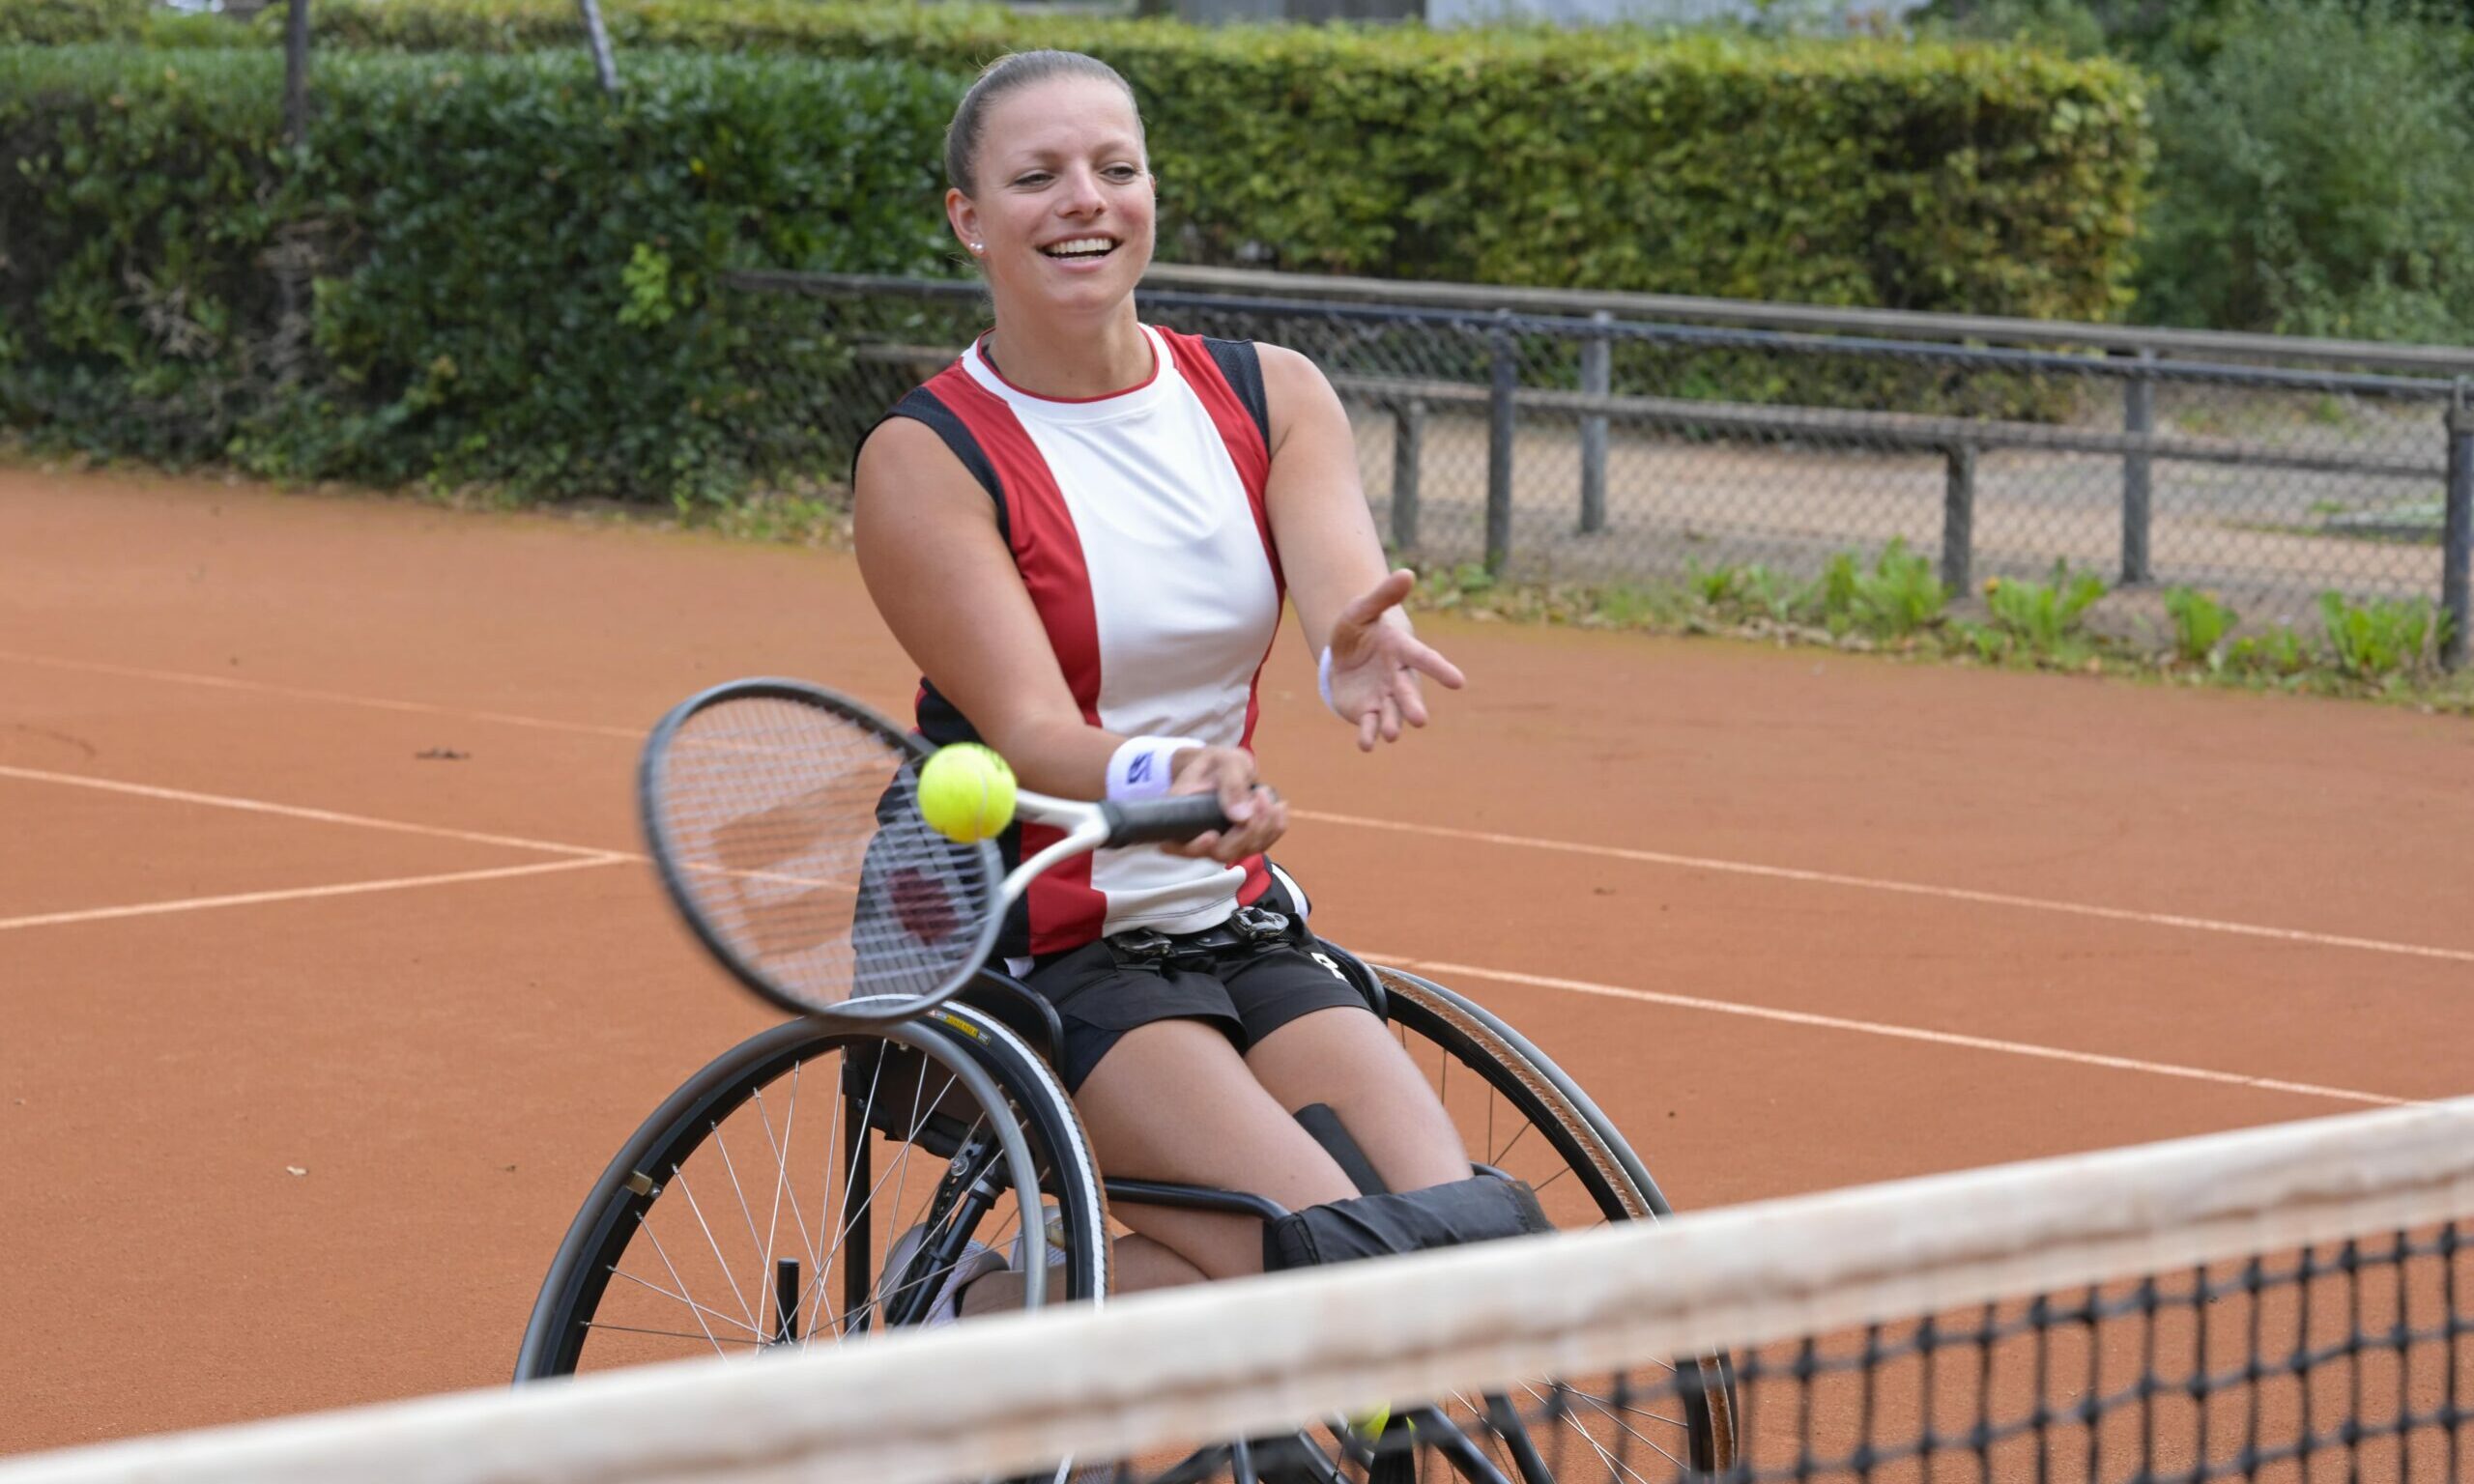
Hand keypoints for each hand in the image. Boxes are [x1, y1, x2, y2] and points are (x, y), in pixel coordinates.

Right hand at [1159, 745, 1287, 863]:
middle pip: (1222, 852)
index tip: (1212, 834)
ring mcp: (1221, 843)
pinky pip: (1262, 845)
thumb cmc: (1218, 763)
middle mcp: (1198, 837)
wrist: (1225, 768)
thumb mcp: (1225, 762)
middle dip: (1247, 829)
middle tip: (1259, 795)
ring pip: (1245, 851)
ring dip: (1265, 825)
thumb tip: (1242, 817)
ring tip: (1265, 793)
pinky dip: (1275, 827)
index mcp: (1181, 816)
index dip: (1197, 847)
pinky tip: (1278, 806)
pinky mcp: (1242, 843)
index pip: (1181, 845)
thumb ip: (1231, 785)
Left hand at [1324, 568, 1466, 751]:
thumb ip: (1383, 595)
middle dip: (1414, 706)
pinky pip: (1369, 725)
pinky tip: (1366, 745)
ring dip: (1392, 724)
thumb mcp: (1362, 608)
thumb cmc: (1359, 628)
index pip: (1423, 659)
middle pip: (1407, 692)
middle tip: (1421, 721)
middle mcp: (1397, 677)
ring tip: (1393, 734)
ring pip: (1391, 713)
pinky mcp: (1367, 711)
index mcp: (1401, 650)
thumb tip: (1408, 572)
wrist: (1345, 654)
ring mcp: (1384, 697)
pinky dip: (1368, 735)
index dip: (1440, 670)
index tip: (1459, 682)